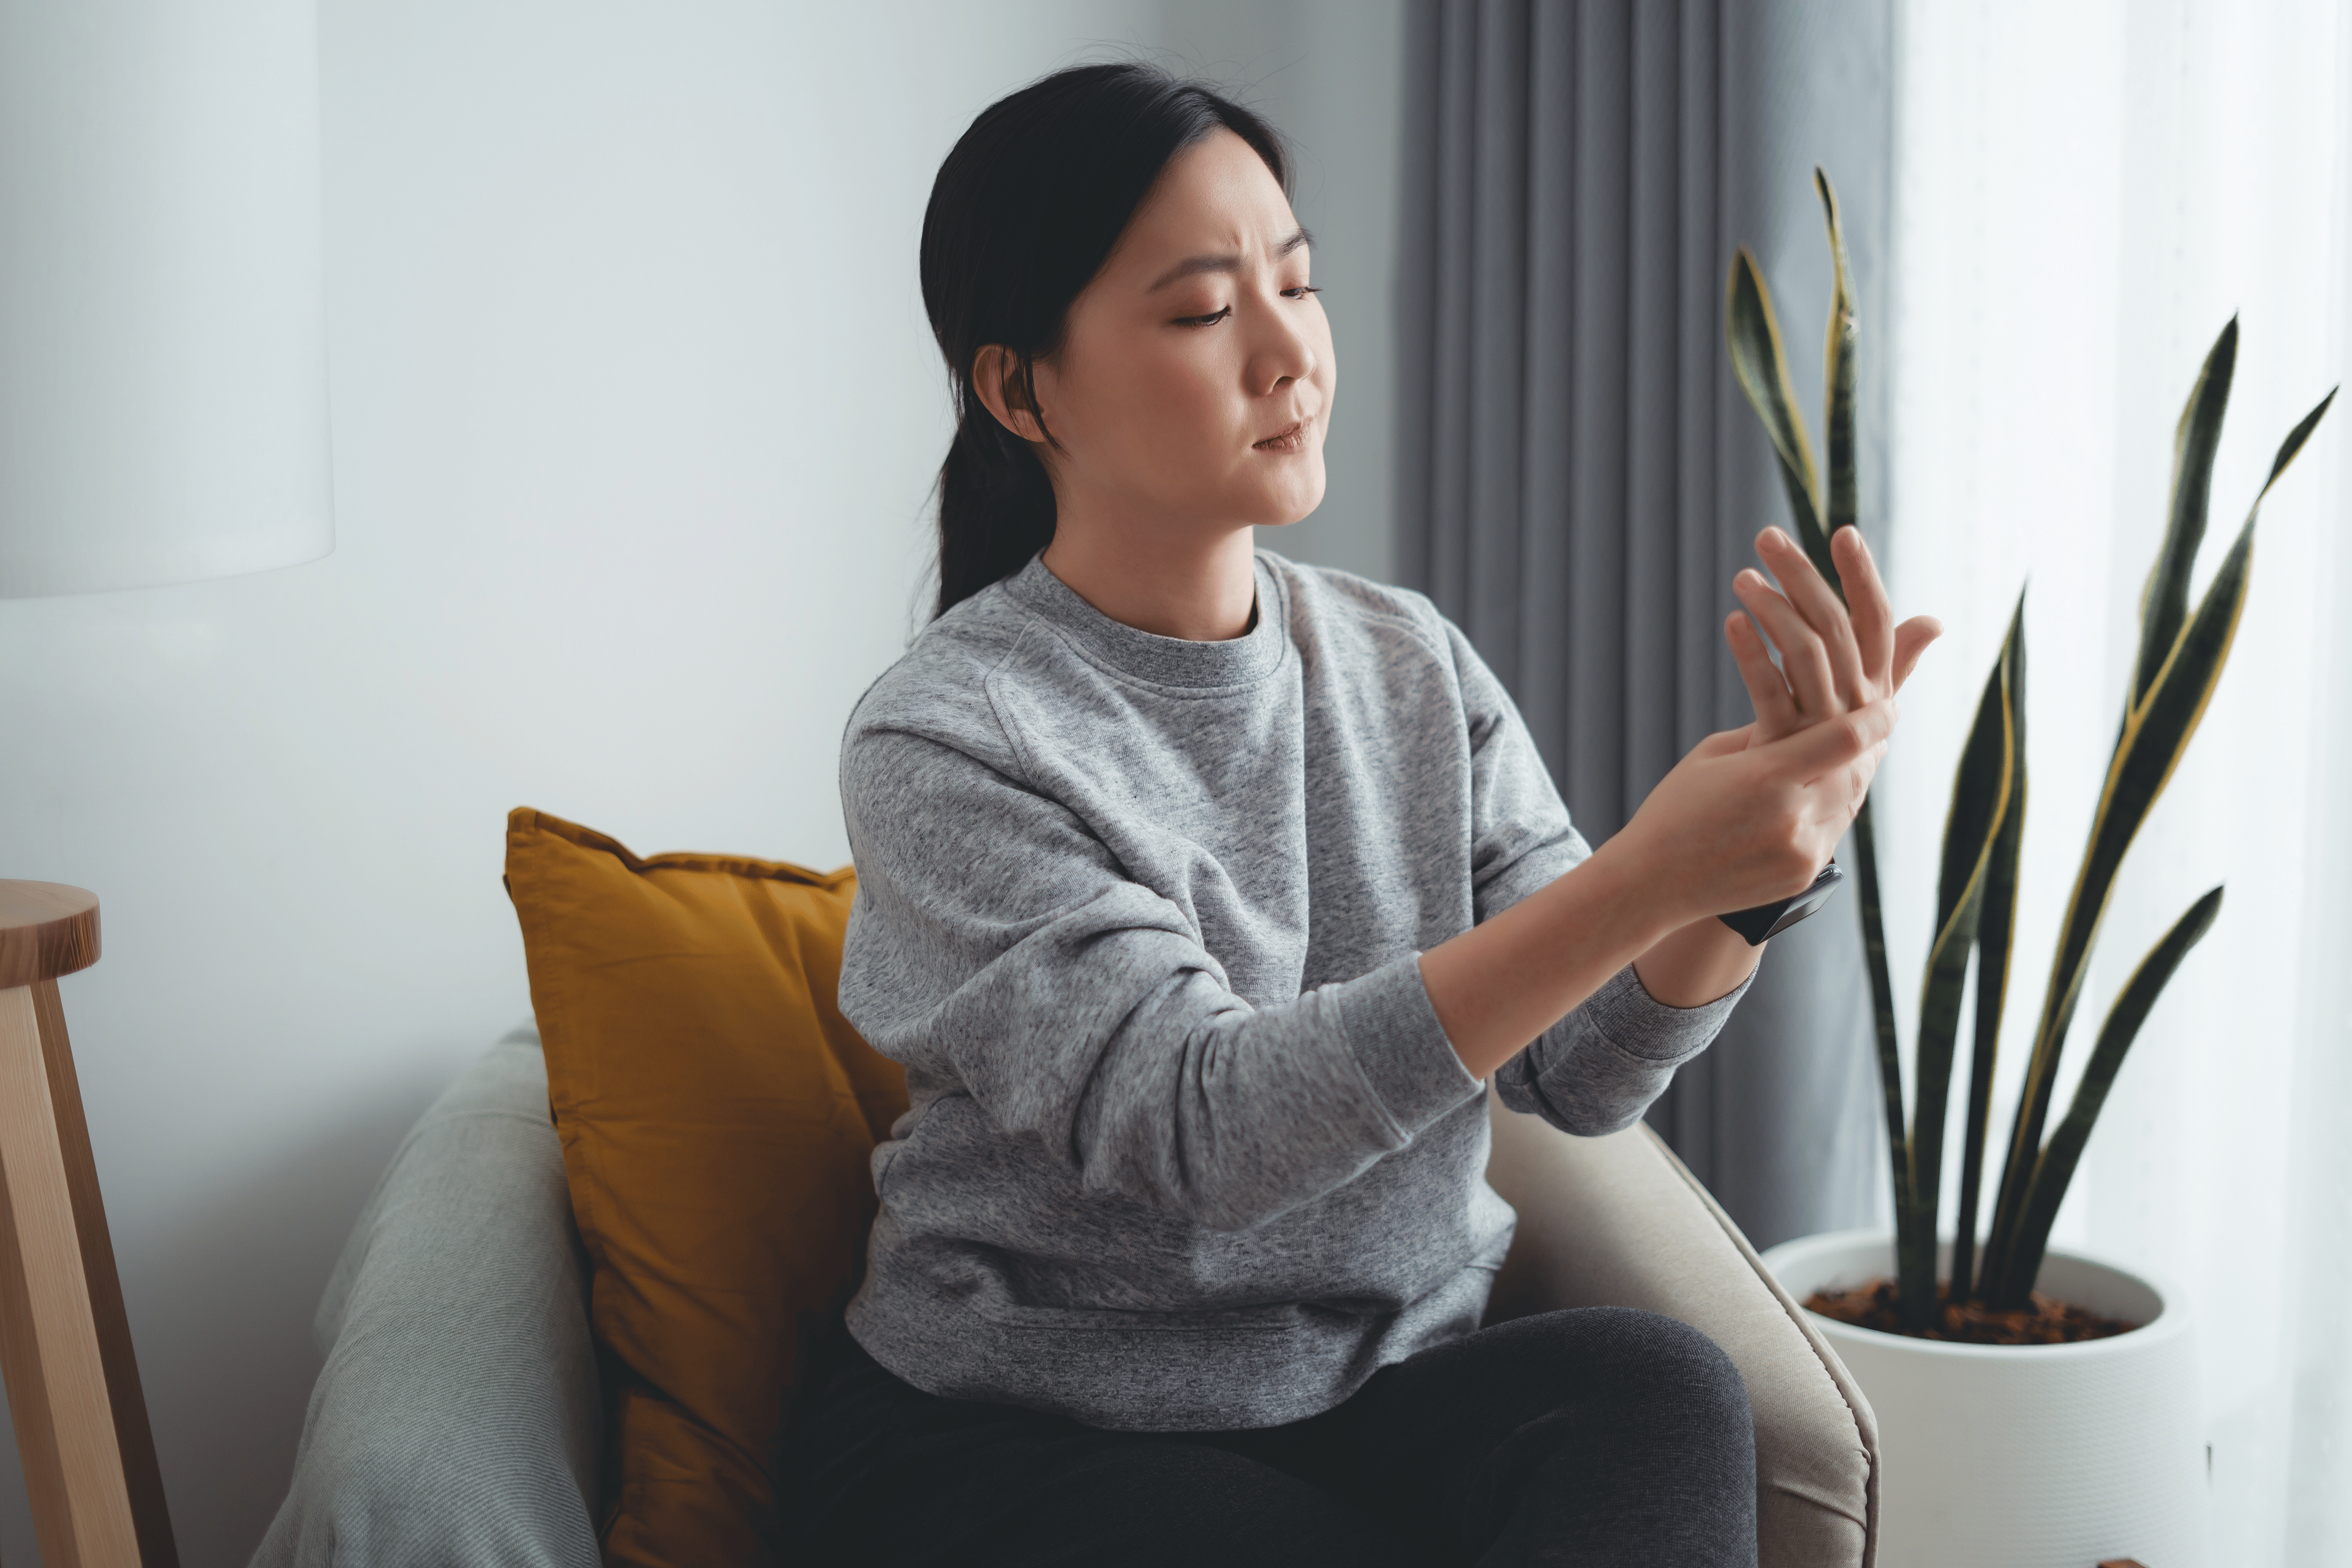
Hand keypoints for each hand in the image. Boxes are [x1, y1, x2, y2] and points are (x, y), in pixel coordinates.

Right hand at [1608, 701, 1898, 929]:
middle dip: (1870, 749)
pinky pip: (1834, 833)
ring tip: (1851, 760)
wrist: (1652, 882)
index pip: (1844, 738)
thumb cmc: (1675, 810)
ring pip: (1851, 804)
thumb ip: (1767, 733)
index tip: (1891, 706)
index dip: (1875, 719)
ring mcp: (1800, 852)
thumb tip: (1812, 715)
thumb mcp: (1713, 755)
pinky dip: (1834, 811)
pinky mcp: (1802, 876)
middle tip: (1877, 730)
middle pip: (1857, 771)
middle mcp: (1790, 817)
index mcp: (1763, 776)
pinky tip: (1822, 798)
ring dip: (1854, 779)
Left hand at [1726, 526, 1940, 743]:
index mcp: (1876, 694)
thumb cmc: (1819, 763)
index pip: (1877, 623)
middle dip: (1803, 575)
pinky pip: (1769, 695)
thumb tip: (1933, 621)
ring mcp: (1822, 735)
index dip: (1863, 576)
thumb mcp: (1858, 712)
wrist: (1783, 838)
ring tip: (1742, 576)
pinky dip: (1751, 653)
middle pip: (1836, 628)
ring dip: (1773, 608)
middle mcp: (1858, 712)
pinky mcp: (1783, 754)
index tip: (1843, 532)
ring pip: (1806, 654)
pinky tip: (1732, 622)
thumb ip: (1891, 664)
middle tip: (1767, 536)